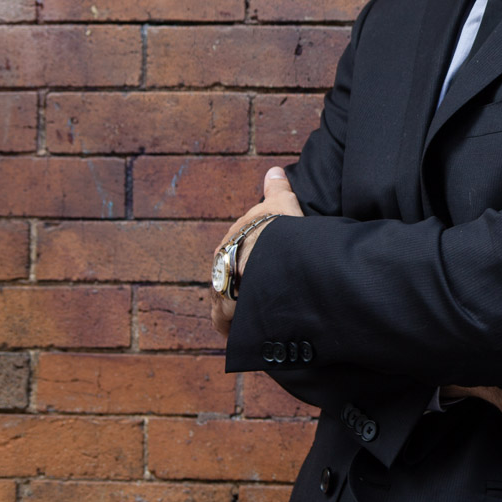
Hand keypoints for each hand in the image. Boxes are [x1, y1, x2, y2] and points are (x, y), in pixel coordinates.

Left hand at [211, 167, 304, 337]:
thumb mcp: (281, 203)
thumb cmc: (278, 228)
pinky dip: (234, 326)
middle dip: (241, 284)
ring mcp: (219, 287)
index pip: (237, 250)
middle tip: (261, 293)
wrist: (272, 253)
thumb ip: (277, 188)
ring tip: (253, 317)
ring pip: (224, 300)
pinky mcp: (223, 310)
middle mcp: (219, 263)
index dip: (253, 258)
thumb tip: (274, 170)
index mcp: (230, 239)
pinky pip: (225, 322)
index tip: (266, 265)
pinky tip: (243, 331)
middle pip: (228, 276)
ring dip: (236, 308)